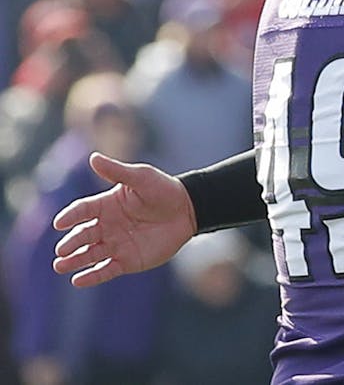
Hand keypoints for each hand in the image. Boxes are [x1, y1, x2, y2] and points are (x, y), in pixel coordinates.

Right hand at [51, 152, 197, 286]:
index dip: (70, 216)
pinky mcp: (127, 261)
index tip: (60, 223)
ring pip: (90, 255)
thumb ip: (117, 171)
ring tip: (60, 266)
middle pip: (83, 235)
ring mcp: (116, 244)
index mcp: (106, 205)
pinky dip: (92, 276)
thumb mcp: (141, 177)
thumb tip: (93, 157)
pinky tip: (78, 280)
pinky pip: (106, 270)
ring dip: (75, 260)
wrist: (188, 210)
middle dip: (71, 243)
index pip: (82, 211)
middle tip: (61, 250)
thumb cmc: (163, 190)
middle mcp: (107, 226)